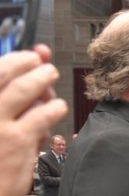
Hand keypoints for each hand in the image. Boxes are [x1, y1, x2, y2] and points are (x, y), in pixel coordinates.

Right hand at [0, 45, 67, 195]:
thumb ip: (9, 100)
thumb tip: (34, 65)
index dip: (14, 58)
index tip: (29, 55)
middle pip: (4, 72)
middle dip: (26, 62)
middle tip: (42, 64)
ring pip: (25, 89)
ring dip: (43, 78)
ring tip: (51, 77)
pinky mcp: (18, 140)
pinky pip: (43, 114)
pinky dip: (54, 107)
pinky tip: (57, 108)